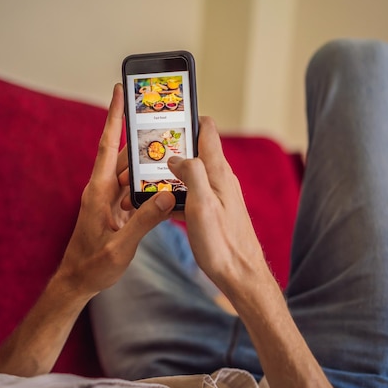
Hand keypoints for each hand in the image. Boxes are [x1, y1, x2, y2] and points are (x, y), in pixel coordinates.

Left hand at [57, 84, 175, 297]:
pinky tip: (162, 188)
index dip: (114, 117)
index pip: (108, 145)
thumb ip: (144, 221)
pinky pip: (132, 191)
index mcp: (98, 192)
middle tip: (157, 117)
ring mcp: (107, 200)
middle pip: (122, 155)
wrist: (77, 281)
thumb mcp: (121, 246)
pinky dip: (146, 187)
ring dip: (146, 165)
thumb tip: (167, 196)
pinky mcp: (113, 211)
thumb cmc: (93, 265)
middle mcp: (101, 190)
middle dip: (138, 136)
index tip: (119, 90)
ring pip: (129, 174)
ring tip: (169, 153)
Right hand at [165, 117, 270, 299]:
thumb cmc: (222, 244)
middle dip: (174, 143)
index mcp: (218, 172)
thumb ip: (191, 174)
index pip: (206, 130)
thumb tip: (176, 156)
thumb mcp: (202, 205)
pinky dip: (175, 191)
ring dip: (172, 170)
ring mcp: (217, 194)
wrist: (240, 275)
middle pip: (195, 149)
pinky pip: (191, 192)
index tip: (168, 113)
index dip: (188, 117)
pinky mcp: (213, 210)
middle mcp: (220, 179)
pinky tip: (161, 202)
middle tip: (149, 146)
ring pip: (191, 172)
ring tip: (148, 172)